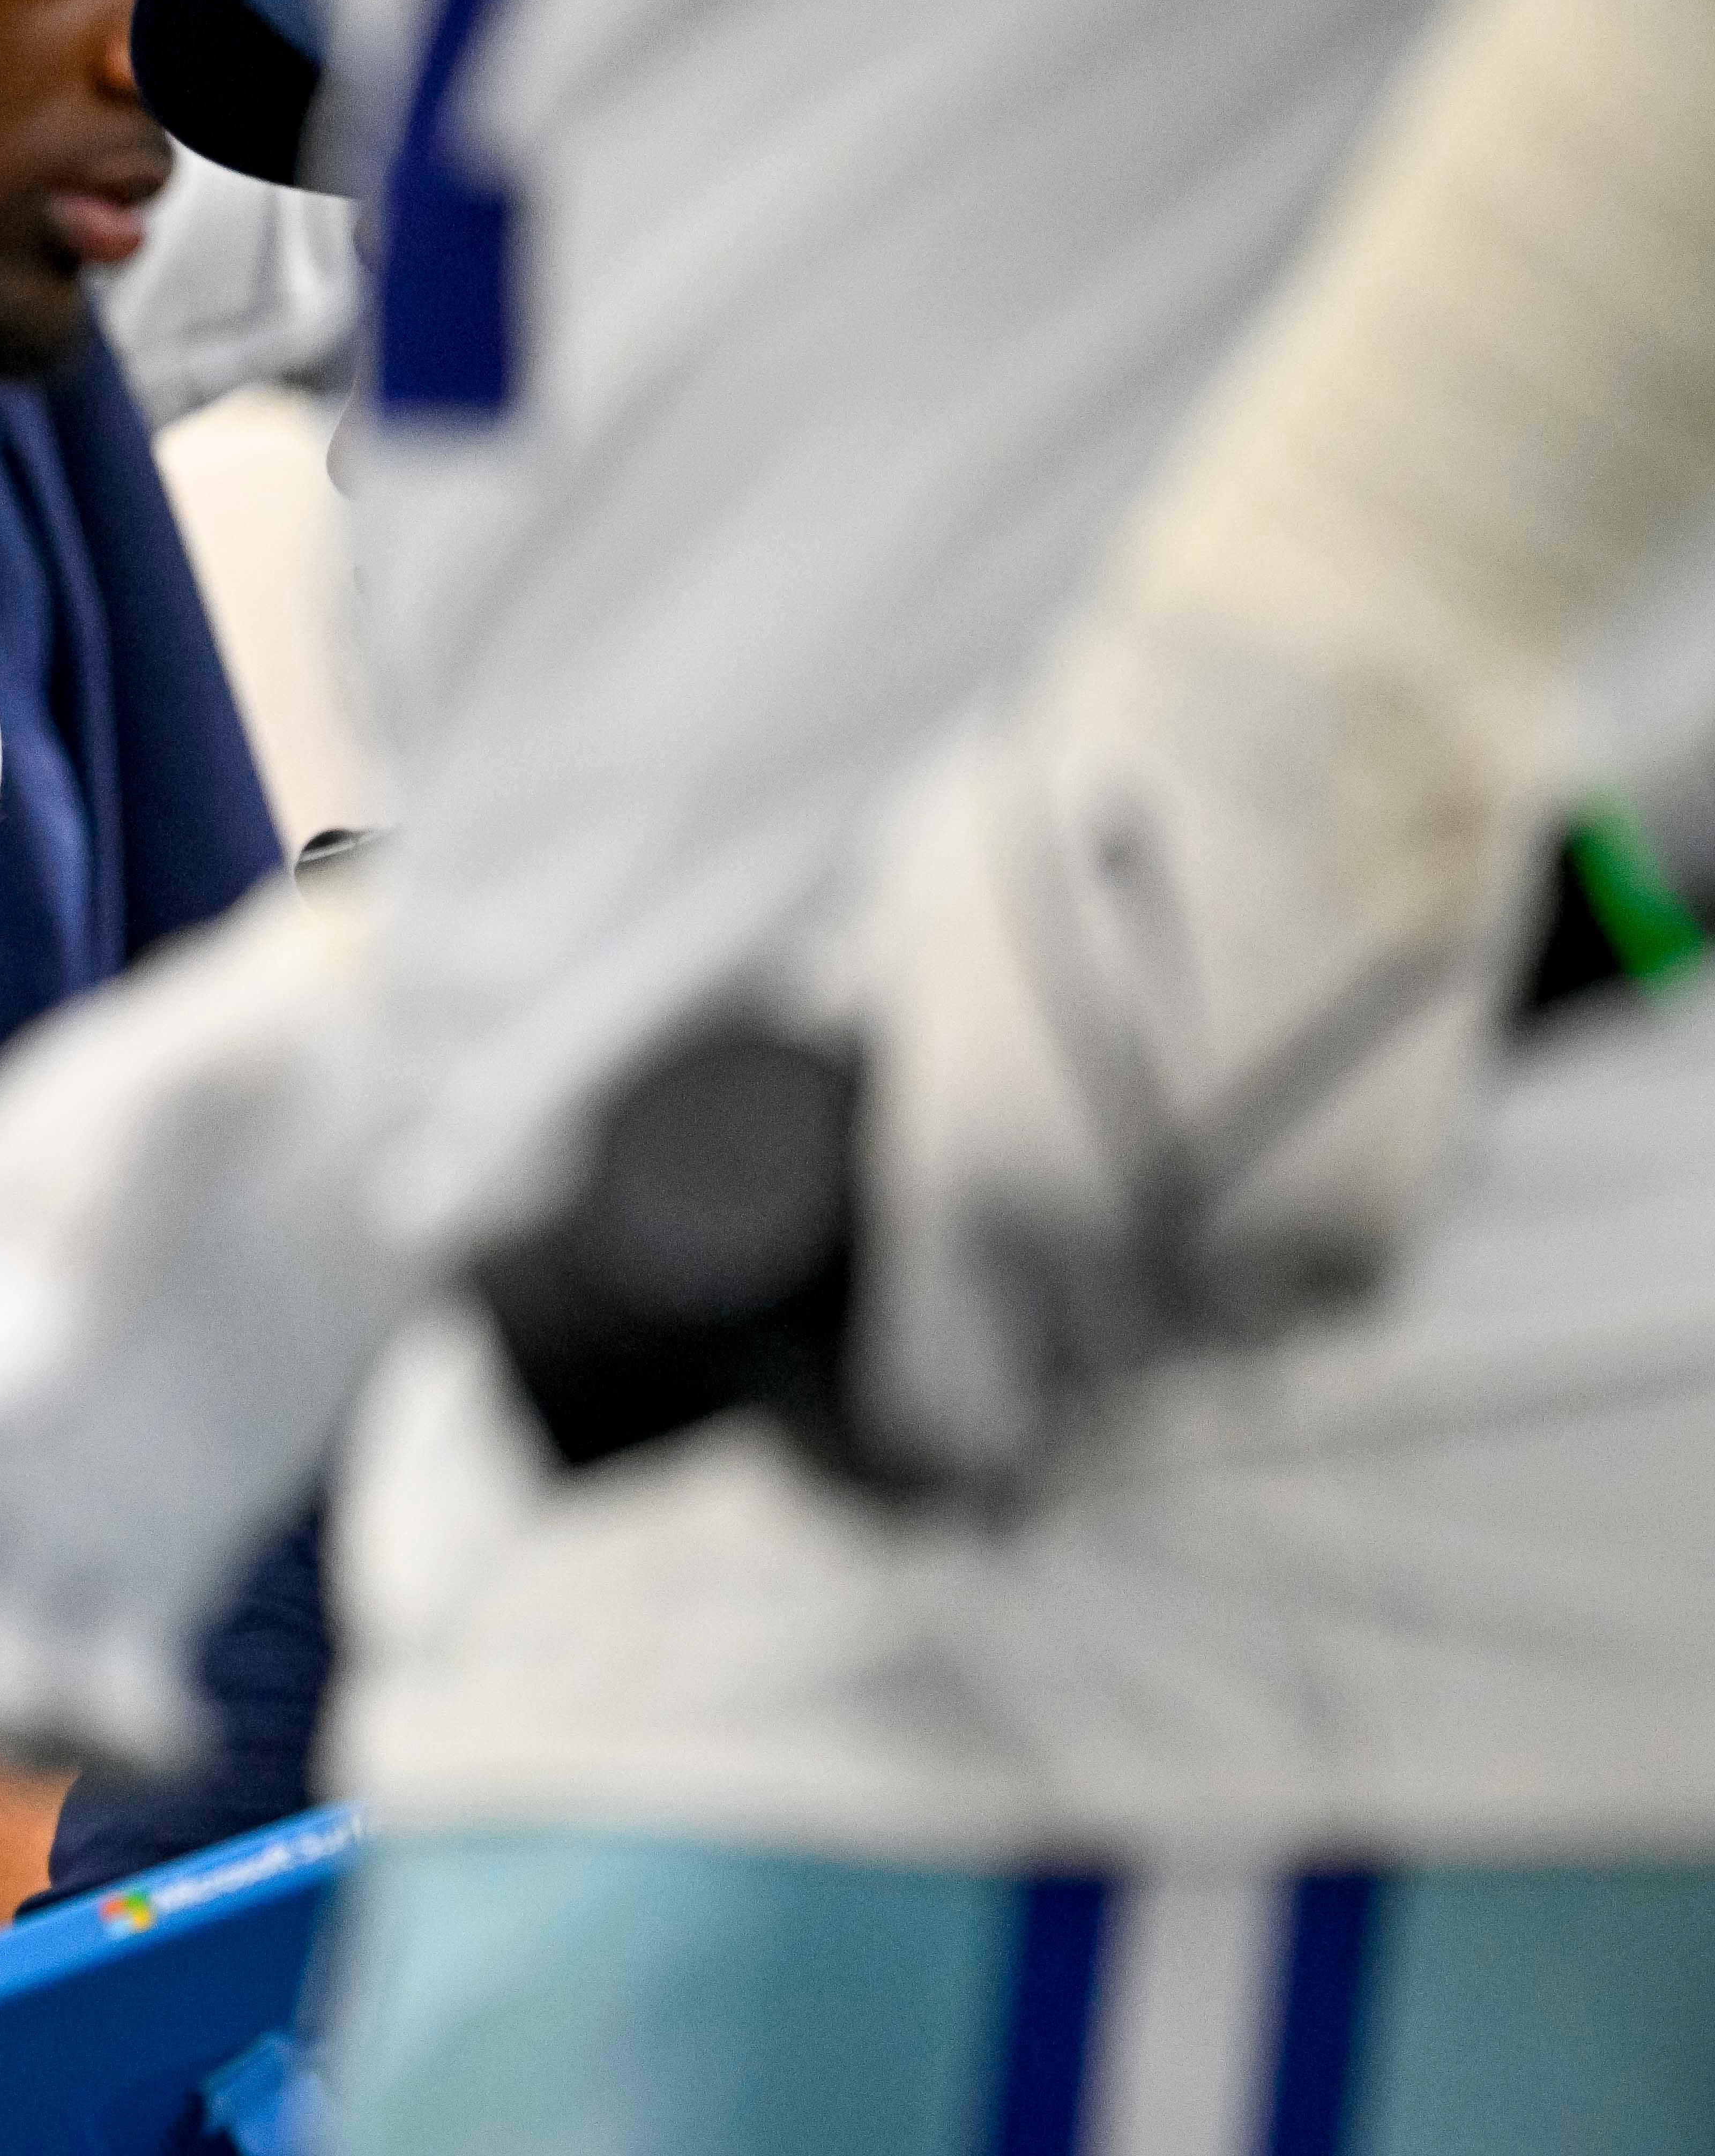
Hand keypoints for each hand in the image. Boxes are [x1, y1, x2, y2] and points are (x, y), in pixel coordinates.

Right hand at [0, 888, 404, 1773]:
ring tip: (127, 1726)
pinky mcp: (162, 1545)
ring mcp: (66, 1490)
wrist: (387, 1098)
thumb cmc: (252, 1071)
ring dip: (16, 1721)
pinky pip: (106, 1673)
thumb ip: (72, 1242)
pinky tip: (186, 1736)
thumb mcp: (167, 1114)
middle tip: (11, 1715)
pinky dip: (125, 1730)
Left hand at [827, 611, 1541, 1487]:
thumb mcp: (906, 934)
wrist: (1302, 711)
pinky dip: (1272, 1269)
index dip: (910, 1460)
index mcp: (962, 1188)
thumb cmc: (1075, 796)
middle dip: (1042, 1378)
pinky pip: (1304, 1305)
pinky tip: (1248, 1167)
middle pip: (1067, 1406)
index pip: (931, 1423)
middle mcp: (1108, 1245)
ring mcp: (1259, 1246)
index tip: (906, 1461)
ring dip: (1159, 1315)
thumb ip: (871, 1068)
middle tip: (1032, 1326)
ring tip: (1150, 1184)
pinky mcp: (1380, 1221)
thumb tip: (792, 1130)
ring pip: (1194, 1361)